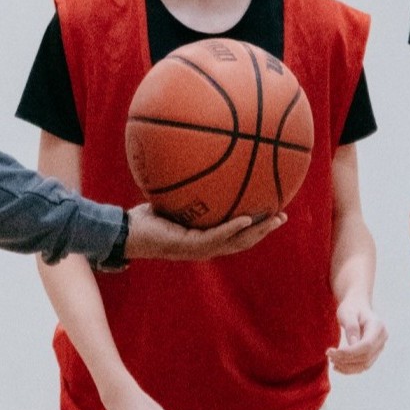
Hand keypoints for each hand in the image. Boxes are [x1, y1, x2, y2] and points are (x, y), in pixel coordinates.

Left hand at [123, 203, 283, 261]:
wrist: (126, 234)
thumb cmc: (143, 218)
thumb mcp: (168, 199)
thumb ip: (184, 188)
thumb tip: (191, 160)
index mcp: (204, 238)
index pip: (235, 235)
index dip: (255, 227)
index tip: (271, 212)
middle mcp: (204, 246)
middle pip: (243, 241)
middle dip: (264, 230)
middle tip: (283, 216)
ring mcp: (198, 249)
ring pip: (236, 242)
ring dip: (257, 231)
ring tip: (274, 219)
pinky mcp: (189, 246)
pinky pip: (216, 236)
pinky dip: (232, 228)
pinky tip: (246, 218)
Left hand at [329, 295, 387, 374]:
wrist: (358, 306)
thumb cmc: (351, 308)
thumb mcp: (348, 313)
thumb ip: (351, 327)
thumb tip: (353, 345)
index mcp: (378, 326)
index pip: (366, 345)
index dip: (349, 352)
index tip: (331, 352)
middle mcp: (382, 338)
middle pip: (366, 357)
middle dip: (345, 359)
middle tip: (328, 355)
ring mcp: (379, 347)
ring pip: (365, 365)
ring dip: (347, 367)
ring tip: (332, 361)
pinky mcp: (374, 354)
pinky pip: (363, 366)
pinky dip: (350, 369)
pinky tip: (338, 366)